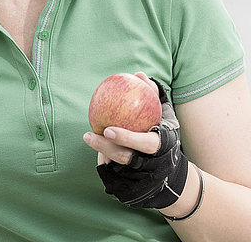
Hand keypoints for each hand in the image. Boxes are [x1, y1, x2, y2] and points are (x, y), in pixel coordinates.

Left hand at [83, 73, 188, 208]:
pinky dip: (104, 161)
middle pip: (126, 158)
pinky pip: (114, 174)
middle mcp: (151, 164)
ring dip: (102, 153)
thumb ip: (152, 93)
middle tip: (90, 134)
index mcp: (162, 146)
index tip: (108, 129)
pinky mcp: (132, 184)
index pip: (146, 145)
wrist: (170, 168)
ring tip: (87, 137)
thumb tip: (139, 74)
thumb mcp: (164, 112)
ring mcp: (141, 176)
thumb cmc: (164, 130)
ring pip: (118, 167)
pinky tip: (95, 145)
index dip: (128, 139)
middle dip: (107, 148)